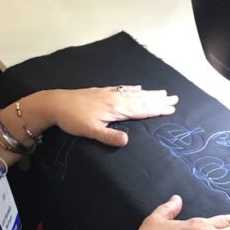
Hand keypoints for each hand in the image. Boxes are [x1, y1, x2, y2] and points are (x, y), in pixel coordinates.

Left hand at [48, 85, 178, 146]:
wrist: (55, 103)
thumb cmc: (72, 119)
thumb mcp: (90, 131)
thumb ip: (109, 136)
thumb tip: (127, 141)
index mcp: (115, 109)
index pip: (140, 110)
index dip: (156, 109)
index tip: (171, 109)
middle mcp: (115, 99)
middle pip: (141, 99)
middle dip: (158, 100)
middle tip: (175, 99)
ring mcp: (108, 94)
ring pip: (134, 93)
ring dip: (149, 93)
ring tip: (163, 92)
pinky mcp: (101, 92)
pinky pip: (122, 88)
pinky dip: (132, 88)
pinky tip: (137, 87)